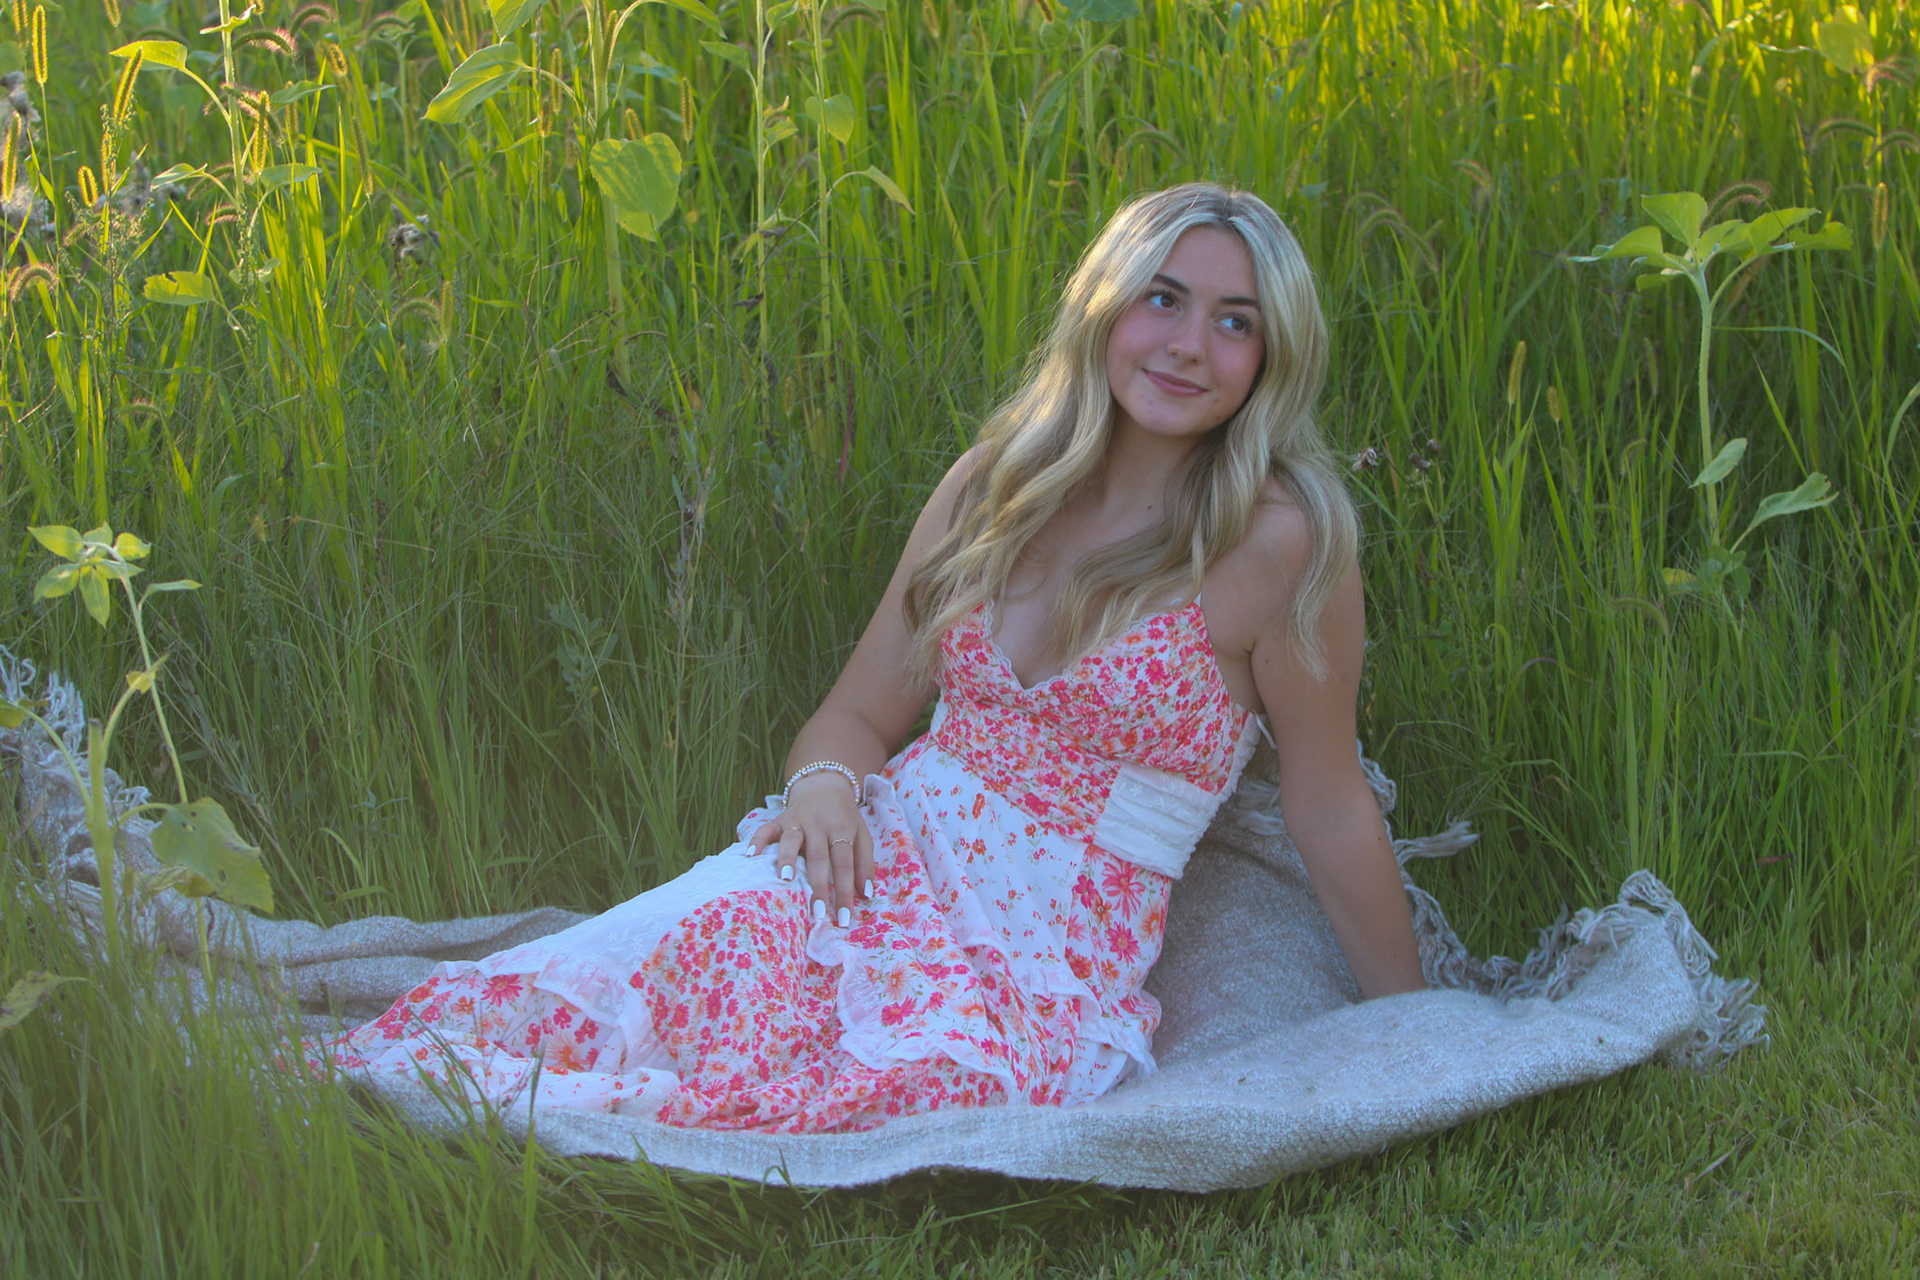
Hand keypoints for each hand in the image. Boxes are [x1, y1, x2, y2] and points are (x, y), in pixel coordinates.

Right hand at [747, 772, 873, 926]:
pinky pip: (765, 829)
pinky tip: (750, 855)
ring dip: (787, 859)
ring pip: (791, 840)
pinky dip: (756, 841)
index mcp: (841, 829)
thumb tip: (867, 894)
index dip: (845, 891)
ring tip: (784, 880)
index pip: (845, 863)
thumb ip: (865, 864)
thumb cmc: (844, 817)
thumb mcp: (862, 835)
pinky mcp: (778, 819)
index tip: (843, 919)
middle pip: (818, 856)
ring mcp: (797, 820)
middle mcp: (819, 824)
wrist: (825, 784)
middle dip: (818, 885)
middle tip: (817, 913)